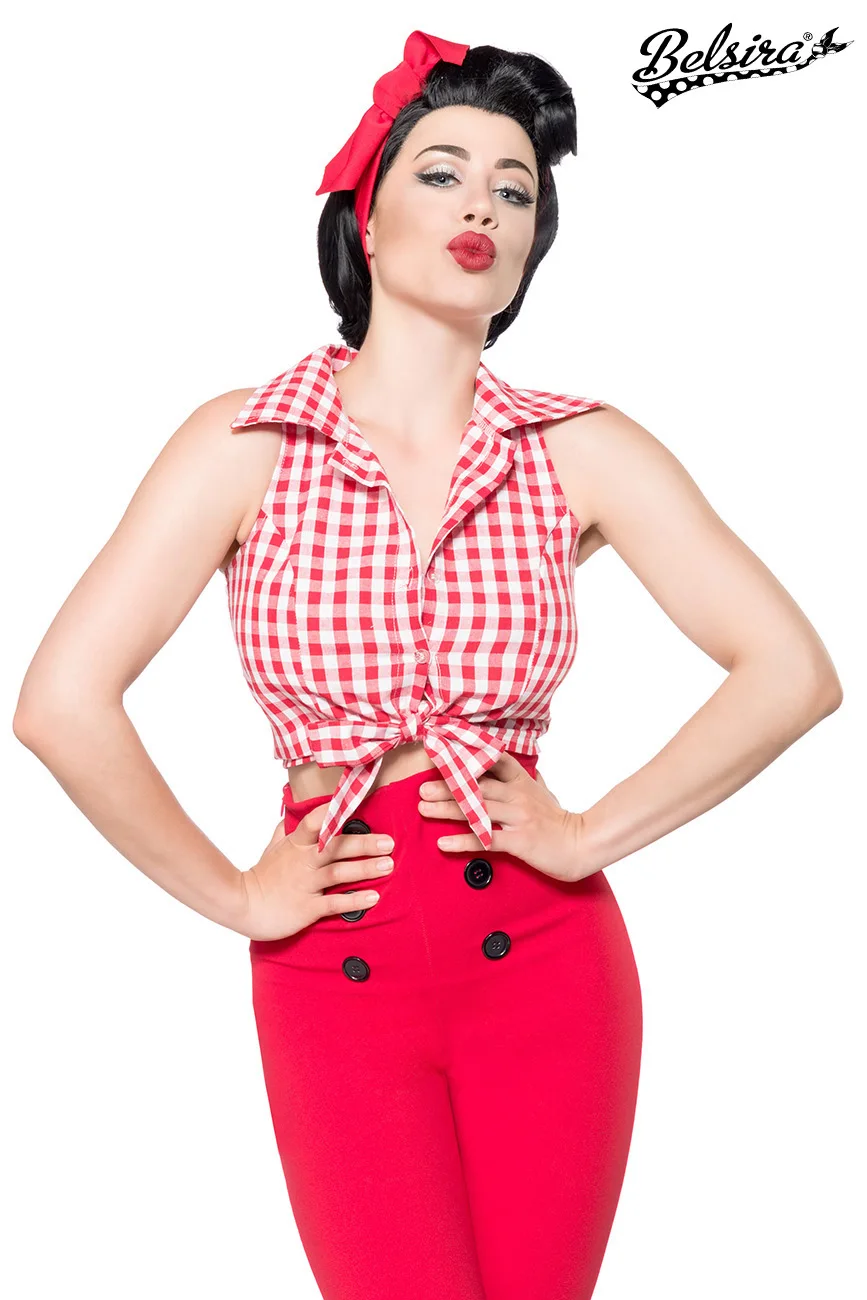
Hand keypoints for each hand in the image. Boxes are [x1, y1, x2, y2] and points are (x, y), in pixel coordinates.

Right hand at [240, 804, 394, 940]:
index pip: (315, 822)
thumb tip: (290, 815)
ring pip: (339, 873)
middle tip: (389, 843)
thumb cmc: (260, 877)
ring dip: (365, 869)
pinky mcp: (306, 907)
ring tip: (388, 866)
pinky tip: (373, 898)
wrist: (241, 906)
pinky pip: (334, 903)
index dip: (333, 812)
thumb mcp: (271, 849)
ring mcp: (305, 884)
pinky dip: (354, 900)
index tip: (354, 804)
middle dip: (364, 844)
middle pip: (335, 847)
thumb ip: (284, 832)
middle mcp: (303, 862)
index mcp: (295, 845)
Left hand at [418, 752, 594, 883]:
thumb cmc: (560, 821)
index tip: (445, 752)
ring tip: (424, 808)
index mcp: (522, 782)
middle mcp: (518, 796)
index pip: (494, 761)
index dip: (469, 755)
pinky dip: (462, 840)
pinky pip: (485, 839)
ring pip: (477, 810)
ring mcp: (518, 818)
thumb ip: (532, 780)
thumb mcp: (546, 793)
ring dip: (447, 809)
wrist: (582, 845)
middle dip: (447, 785)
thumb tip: (529, 768)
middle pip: (477, 786)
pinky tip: (443, 842)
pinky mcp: (519, 841)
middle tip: (422, 787)